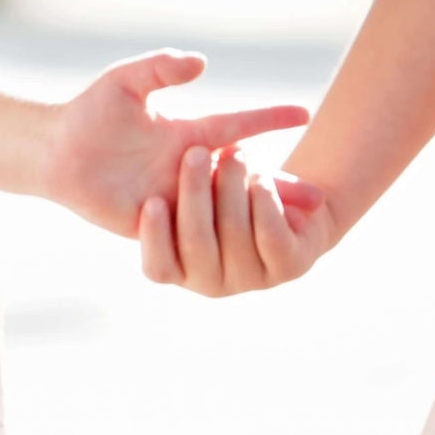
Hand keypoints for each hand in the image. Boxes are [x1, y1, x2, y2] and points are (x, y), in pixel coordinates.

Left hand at [52, 49, 309, 237]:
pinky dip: (215, 236)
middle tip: (320, 197)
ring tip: (291, 223)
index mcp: (187, 134)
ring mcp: (173, 197)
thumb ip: (160, 67)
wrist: (55, 151)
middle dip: (279, 186)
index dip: (269, 120)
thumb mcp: (124, 82)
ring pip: (222, 209)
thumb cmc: (90, 113)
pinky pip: (188, 231)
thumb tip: (202, 62)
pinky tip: (240, 245)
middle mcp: (186, 168)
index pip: (237, 126)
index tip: (305, 114)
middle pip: (242, 178)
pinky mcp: (154, 223)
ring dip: (253, 214)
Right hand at [139, 144, 335, 294]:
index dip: (154, 238)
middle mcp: (213, 282)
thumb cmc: (227, 191)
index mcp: (181, 269)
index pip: (158, 268)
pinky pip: (270, 234)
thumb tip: (144, 184)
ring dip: (232, 185)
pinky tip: (261, 178)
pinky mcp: (290, 267)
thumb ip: (175, 187)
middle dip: (195, 192)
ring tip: (234, 151)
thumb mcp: (198, 188)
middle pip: (196, 243)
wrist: (290, 204)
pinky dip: (264, 201)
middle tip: (196, 153)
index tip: (152, 201)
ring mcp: (252, 279)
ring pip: (234, 231)